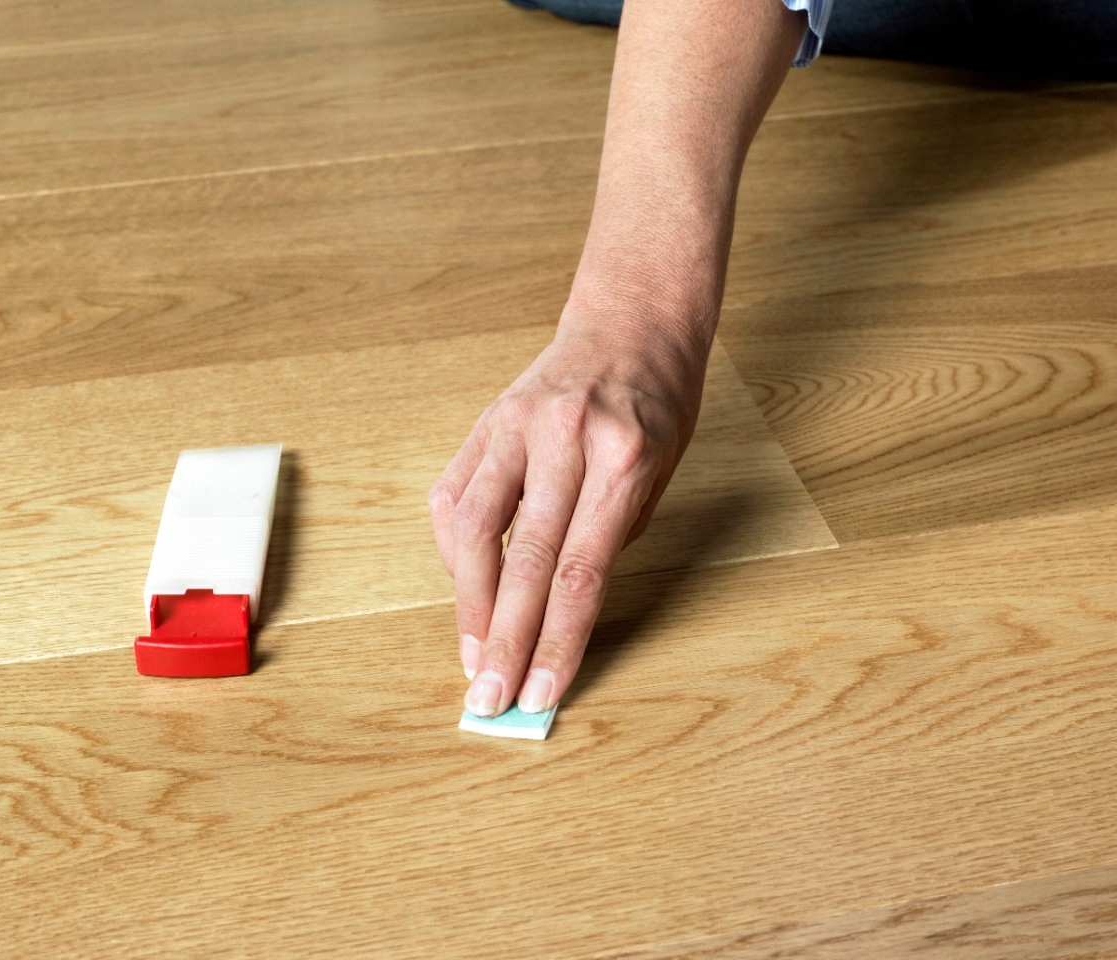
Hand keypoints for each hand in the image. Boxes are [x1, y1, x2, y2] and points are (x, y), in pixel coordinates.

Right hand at [429, 306, 708, 716]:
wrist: (631, 322)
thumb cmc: (658, 406)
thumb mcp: (662, 472)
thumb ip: (611, 536)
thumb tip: (555, 614)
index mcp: (624, 458)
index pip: (583, 571)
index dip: (558, 641)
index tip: (540, 694)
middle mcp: (565, 440)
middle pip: (524, 560)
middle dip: (504, 639)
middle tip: (489, 698)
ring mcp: (515, 426)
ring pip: (472, 529)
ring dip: (467, 604)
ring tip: (469, 657)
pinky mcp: (484, 422)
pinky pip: (454, 498)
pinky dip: (454, 552)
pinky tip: (466, 589)